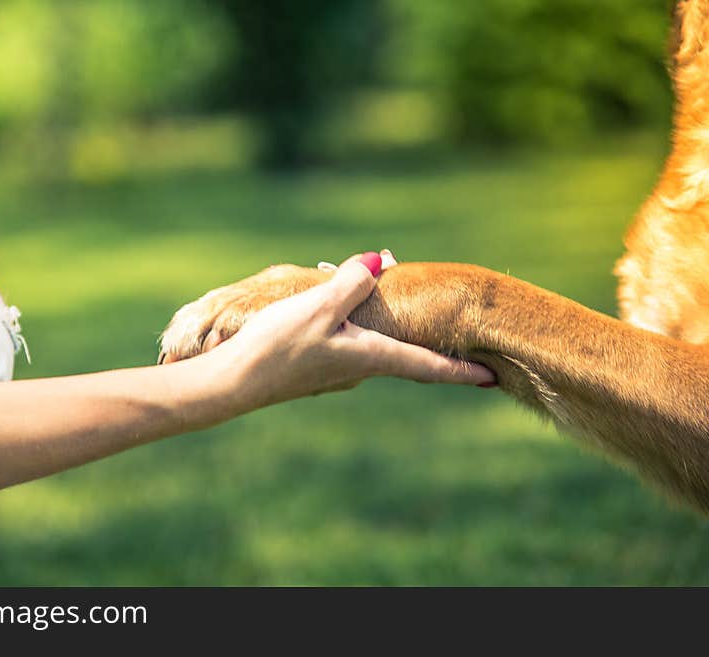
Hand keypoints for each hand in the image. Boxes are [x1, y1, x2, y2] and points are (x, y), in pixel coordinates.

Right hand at [190, 252, 495, 411]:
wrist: (232, 382)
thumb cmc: (278, 346)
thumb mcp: (319, 306)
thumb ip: (352, 282)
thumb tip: (380, 262)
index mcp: (371, 357)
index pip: (428, 366)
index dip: (462, 371)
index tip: (493, 378)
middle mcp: (359, 367)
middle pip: (404, 350)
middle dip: (426, 336)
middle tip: (446, 318)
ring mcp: (336, 369)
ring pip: (375, 341)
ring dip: (388, 321)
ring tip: (390, 289)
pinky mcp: (314, 365)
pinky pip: (350, 339)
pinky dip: (358, 321)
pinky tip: (339, 304)